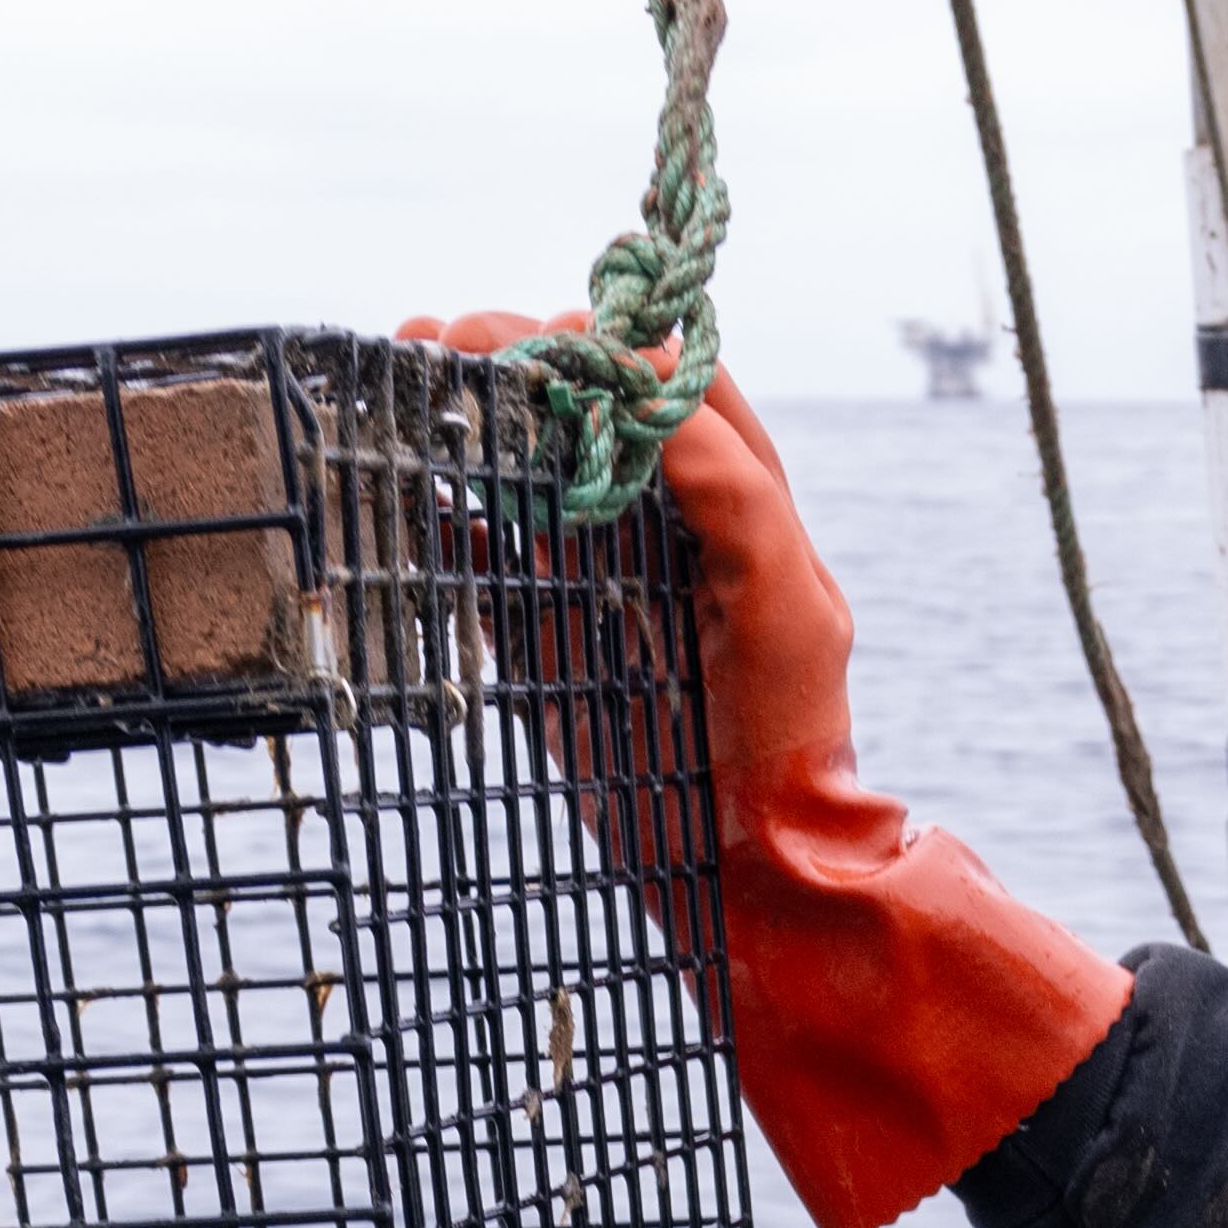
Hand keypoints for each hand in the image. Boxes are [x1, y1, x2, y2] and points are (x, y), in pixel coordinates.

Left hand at [404, 312, 1128, 1227]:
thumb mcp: (554, 665)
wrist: (746, 895)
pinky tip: (592, 396)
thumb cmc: (660, 796)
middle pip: (661, 391)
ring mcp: (775, 558)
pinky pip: (736, 487)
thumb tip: (435, 514)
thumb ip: (516, 585)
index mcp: (686, 544)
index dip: (538, 365)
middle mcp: (739, 533)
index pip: (623, 416)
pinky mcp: (792, 597)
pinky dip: (668, 433)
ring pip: (702, 413)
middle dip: (552, 345)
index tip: (438, 344)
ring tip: (497, 347)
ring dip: (595, 368)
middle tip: (448, 332)